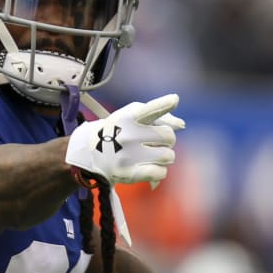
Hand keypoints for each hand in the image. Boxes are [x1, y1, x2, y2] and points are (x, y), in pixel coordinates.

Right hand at [65, 94, 184, 185]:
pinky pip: (161, 173)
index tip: (174, 100)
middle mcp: (128, 135)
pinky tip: (150, 166)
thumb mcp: (133, 116)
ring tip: (152, 155)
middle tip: (156, 142)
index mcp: (129, 117)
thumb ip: (159, 116)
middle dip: (167, 140)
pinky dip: (159, 171)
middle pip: (168, 137)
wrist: (91, 152)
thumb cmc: (120, 130)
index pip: (149, 109)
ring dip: (165, 156)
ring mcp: (128, 155)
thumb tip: (181, 125)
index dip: (163, 104)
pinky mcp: (129, 173)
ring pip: (168, 156)